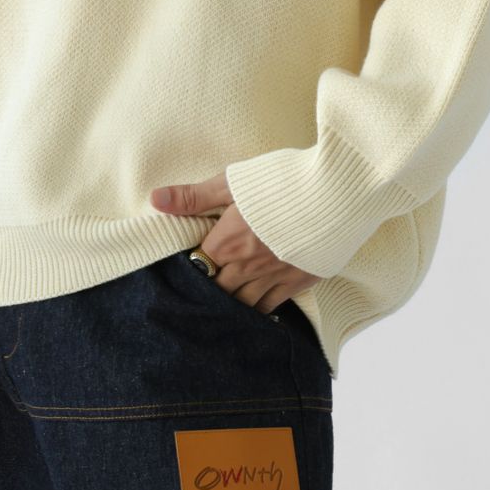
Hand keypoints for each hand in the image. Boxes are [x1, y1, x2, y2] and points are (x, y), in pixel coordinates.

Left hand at [150, 169, 322, 314]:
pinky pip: (270, 307)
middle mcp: (246, 266)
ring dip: (232, 302)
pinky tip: (254, 309)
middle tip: (206, 285)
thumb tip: (155, 200)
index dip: (194, 263)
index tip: (193, 261)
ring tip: (226, 300)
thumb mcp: (231, 181)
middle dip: (211, 287)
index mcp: (226, 241)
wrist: (334, 193)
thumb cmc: (280, 179)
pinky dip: (259, 309)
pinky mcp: (297, 282)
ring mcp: (273, 277)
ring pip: (242, 304)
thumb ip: (193, 196)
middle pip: (217, 290)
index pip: (197, 264)